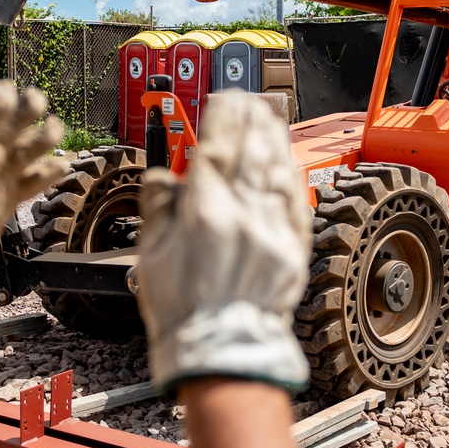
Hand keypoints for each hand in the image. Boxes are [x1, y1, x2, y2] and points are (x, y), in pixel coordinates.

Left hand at [0, 82, 67, 340]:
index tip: (7, 92)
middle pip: (7, 126)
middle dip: (24, 110)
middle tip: (37, 100)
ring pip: (24, 149)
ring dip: (41, 137)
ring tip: (54, 129)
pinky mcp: (6, 199)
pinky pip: (32, 180)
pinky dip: (48, 173)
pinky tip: (62, 166)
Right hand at [135, 90, 311, 393]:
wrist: (221, 350)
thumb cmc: (182, 308)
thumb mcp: (151, 254)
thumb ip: (159, 206)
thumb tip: (168, 175)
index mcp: (204, 215)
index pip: (217, 148)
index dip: (222, 116)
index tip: (223, 98)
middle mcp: (244, 216)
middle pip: (252, 150)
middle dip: (251, 117)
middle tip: (249, 97)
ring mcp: (273, 231)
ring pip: (278, 169)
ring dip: (274, 136)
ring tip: (269, 116)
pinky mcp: (294, 248)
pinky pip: (297, 198)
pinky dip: (291, 172)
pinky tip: (287, 158)